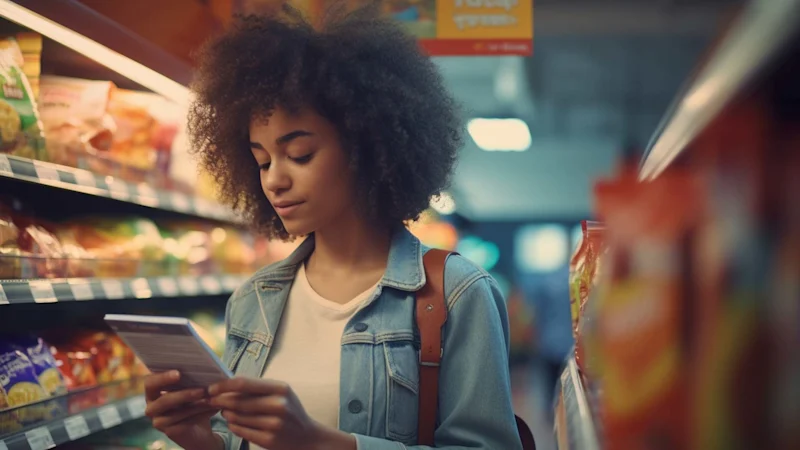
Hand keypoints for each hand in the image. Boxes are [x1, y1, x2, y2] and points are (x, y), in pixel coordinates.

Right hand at [145, 371, 221, 449]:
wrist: (199, 428)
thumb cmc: (194, 400)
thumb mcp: (194, 386)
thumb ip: (194, 377)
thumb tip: (207, 367)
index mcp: (153, 391)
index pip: (150, 382)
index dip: (162, 377)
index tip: (178, 373)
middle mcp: (152, 407)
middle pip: (163, 400)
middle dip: (183, 394)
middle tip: (201, 390)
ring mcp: (159, 421)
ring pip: (176, 413)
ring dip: (196, 405)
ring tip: (211, 398)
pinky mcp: (169, 432)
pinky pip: (184, 422)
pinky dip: (199, 413)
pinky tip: (212, 407)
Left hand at [208, 377, 355, 449]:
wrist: (307, 436)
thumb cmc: (289, 410)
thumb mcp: (280, 393)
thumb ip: (257, 388)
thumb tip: (226, 384)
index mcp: (280, 389)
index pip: (244, 383)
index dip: (223, 385)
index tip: (211, 388)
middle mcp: (279, 405)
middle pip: (238, 401)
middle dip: (220, 401)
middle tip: (210, 400)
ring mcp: (274, 424)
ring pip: (237, 417)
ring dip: (226, 414)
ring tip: (224, 412)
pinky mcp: (269, 440)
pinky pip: (241, 431)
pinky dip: (232, 426)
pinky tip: (233, 423)